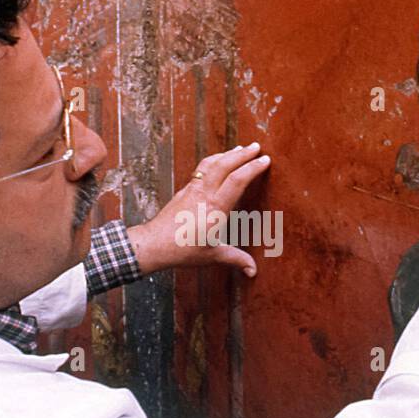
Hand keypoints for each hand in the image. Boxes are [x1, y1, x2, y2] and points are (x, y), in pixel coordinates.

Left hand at [128, 142, 272, 276]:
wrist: (152, 244)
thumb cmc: (181, 251)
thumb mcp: (212, 256)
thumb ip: (235, 259)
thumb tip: (253, 270)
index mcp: (215, 209)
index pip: (237, 181)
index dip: (252, 168)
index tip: (265, 160)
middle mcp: (204, 195)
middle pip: (225, 165)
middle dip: (242, 154)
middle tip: (256, 147)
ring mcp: (192, 190)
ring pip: (211, 164)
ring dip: (227, 154)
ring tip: (240, 149)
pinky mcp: (183, 191)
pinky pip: (201, 170)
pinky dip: (213, 161)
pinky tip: (217, 161)